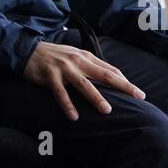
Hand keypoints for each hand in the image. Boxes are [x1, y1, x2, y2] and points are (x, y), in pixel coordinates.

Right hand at [22, 41, 144, 120]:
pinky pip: (60, 93)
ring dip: (96, 97)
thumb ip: (90, 67)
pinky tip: (74, 117)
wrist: (28, 50)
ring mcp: (64, 68)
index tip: (138, 93)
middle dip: (123, 86)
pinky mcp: (50, 76)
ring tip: (107, 110)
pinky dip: (67, 105)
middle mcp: (78, 61)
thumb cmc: (55, 57)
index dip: (125, 81)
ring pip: (84, 84)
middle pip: (104, 75)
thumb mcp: (75, 57)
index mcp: (86, 56)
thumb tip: (109, 80)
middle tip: (137, 97)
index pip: (110, 70)